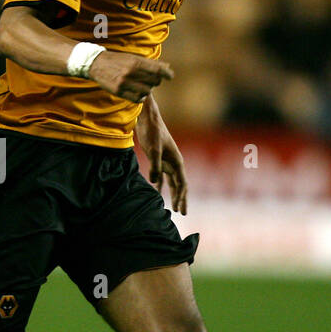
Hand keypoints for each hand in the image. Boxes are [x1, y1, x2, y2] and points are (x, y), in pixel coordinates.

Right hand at [88, 50, 173, 102]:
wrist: (96, 64)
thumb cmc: (118, 60)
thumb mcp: (133, 57)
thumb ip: (150, 63)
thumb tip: (167, 67)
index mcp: (136, 62)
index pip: (158, 69)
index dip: (167, 74)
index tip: (170, 76)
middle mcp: (131, 72)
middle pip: (154, 81)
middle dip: (155, 81)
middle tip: (151, 80)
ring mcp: (124, 83)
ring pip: (147, 91)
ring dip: (148, 89)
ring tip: (143, 86)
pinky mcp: (119, 92)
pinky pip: (137, 99)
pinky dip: (141, 97)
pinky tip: (138, 93)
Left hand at [135, 93, 187, 213]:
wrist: (147, 119)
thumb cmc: (152, 132)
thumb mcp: (153, 149)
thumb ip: (155, 166)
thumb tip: (155, 183)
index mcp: (177, 161)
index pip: (182, 183)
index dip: (182, 197)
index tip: (180, 210)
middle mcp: (174, 163)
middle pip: (180, 185)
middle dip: (181, 199)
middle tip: (182, 213)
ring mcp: (167, 161)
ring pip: (172, 182)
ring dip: (173, 194)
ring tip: (174, 207)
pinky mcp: (158, 159)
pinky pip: (162, 176)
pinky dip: (161, 185)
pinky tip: (158, 192)